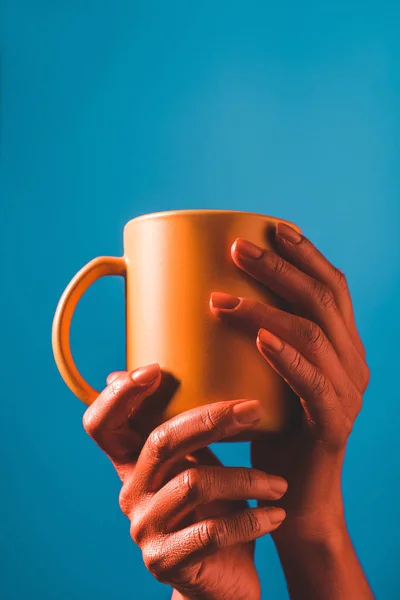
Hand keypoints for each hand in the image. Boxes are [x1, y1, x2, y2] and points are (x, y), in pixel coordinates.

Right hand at [82, 365, 287, 599]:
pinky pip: (212, 533)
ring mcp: (145, 528)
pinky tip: (277, 513)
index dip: (119, 396)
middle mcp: (130, 492)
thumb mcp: (198, 461)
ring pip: (193, 484)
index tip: (155, 370)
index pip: (101, 425)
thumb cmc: (213, 507)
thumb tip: (163, 365)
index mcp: (132, 462)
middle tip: (254, 410)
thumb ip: (185, 425)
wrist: (223, 577)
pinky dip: (251, 519)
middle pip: (160, 441)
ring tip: (279, 483)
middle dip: (211, 419)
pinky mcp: (166, 561)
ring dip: (246, 478)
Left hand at [210, 222, 369, 538]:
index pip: (332, 288)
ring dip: (268, 309)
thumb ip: (233, 346)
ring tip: (222, 298)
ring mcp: (348, 393)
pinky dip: (288, 357)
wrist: (290, 497)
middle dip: (281, 267)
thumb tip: (167, 321)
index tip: (273, 228)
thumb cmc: (266, 430)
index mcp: (340, 346)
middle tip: (237, 248)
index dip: (307, 254)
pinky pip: (314, 384)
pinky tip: (260, 338)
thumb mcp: (255, 379)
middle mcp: (353, 363)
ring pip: (314, 335)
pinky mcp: (334, 424)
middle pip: (323, 300)